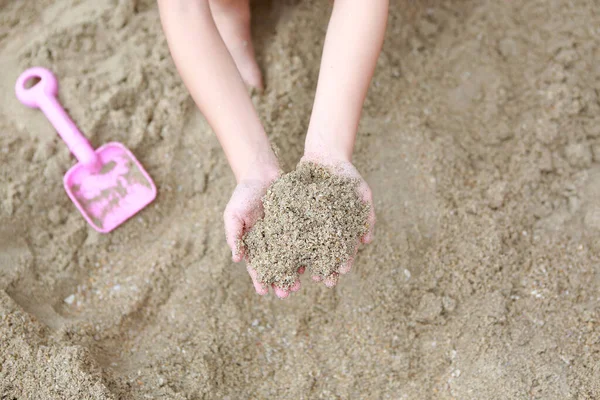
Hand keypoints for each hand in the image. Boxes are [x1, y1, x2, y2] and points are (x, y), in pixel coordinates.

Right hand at [223, 163, 303, 298]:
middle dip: (280, 282)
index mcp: (253, 244)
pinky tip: (311, 264)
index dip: (260, 280)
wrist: (262, 173)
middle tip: (286, 294)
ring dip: (295, 273)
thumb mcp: (233, 215)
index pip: (256, 267)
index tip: (264, 292)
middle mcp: (270, 243)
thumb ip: (234, 236)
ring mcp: (285, 235)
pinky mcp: (299, 225)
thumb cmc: (243, 194)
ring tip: (299, 285)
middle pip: (276, 267)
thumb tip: (236, 260)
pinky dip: (307, 254)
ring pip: (292, 259)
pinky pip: (304, 242)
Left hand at [299, 153, 375, 287]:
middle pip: (325, 254)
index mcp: (343, 228)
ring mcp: (309, 224)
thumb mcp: (361, 192)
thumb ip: (367, 214)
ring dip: (306, 263)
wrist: (325, 154)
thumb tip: (367, 241)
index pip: (345, 250)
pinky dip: (288, 245)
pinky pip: (291, 233)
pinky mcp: (293, 216)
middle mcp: (326, 229)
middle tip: (322, 281)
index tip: (341, 272)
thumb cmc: (347, 174)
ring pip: (307, 248)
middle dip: (325, 269)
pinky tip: (285, 254)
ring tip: (303, 274)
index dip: (343, 262)